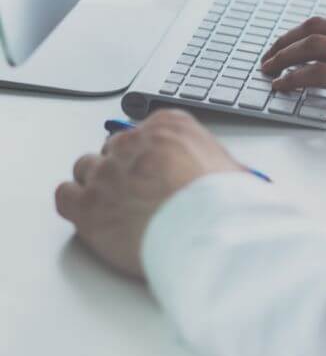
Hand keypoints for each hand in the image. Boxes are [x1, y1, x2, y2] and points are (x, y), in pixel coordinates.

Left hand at [55, 111, 244, 278]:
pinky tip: (89, 212)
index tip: (150, 166)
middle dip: (122, 168)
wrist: (207, 229)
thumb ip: (210, 163)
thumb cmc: (222, 201)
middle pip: (113, 148)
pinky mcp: (87, 205)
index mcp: (168, 125)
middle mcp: (133, 142)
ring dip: (96, 184)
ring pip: (86, 169)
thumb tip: (220, 178)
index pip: (144, 130)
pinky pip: (65, 195)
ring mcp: (107, 172)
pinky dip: (74, 203)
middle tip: (135, 190)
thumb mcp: (229, 166)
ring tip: (112, 203)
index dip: (147, 153)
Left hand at [259, 10, 325, 121]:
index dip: (308, 31)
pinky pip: (319, 74)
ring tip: (269, 68)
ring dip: (283, 56)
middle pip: (317, 26)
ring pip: (312, 45)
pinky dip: (294, 78)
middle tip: (271, 53)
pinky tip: (282, 85)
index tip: (294, 42)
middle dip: (286, 40)